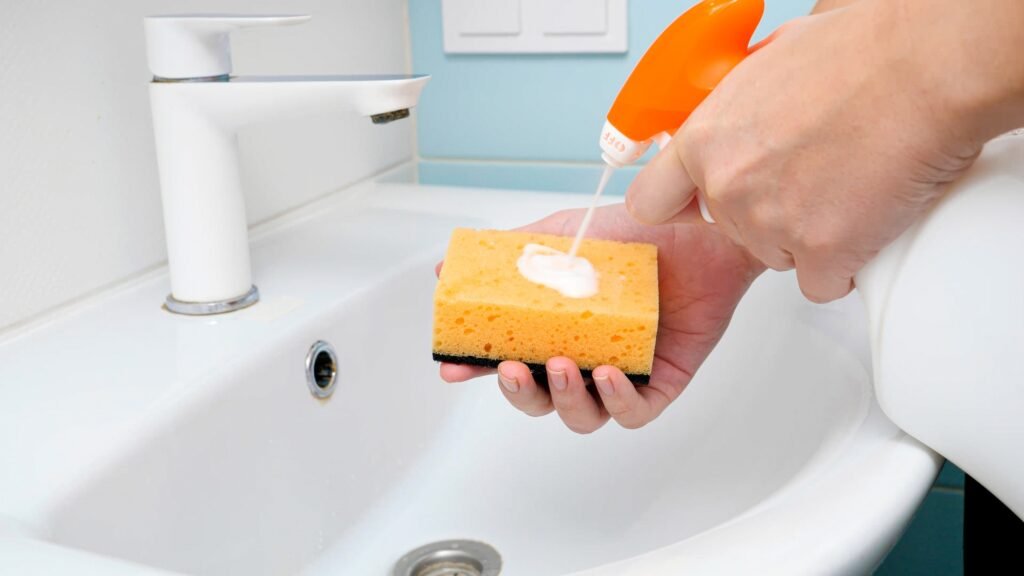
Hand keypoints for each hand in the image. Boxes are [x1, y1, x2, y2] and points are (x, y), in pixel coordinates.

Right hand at [438, 203, 763, 432]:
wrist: (697, 226)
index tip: (452, 366)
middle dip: (521, 393)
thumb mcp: (560, 236)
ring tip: (566, 366)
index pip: (510, 357)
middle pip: (541, 399)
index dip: (478, 368)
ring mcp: (622, 371)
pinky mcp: (660, 382)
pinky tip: (610, 375)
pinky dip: (617, 401)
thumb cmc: (636, 233)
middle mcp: (585, 354)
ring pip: (583, 415)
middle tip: (513, 369)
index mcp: (556, 329)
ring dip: (566, 399)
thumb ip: (508, 255)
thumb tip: (447, 269)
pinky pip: (634, 413)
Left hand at [625, 0, 1022, 301]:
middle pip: (730, 232)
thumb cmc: (861, 54)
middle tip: (811, 179)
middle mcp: (728, 187)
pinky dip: (845, 264)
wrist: (926, 69)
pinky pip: (822, 282)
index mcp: (704, 140)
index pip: (652, 202)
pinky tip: (865, 221)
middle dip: (765, 215)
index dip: (681, 207)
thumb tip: (741, 117)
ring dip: (808, 238)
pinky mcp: (822, 253)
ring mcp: (771, 225)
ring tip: (847, 188)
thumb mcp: (768, 65)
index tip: (697, 207)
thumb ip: (739, 108)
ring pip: (777, 257)